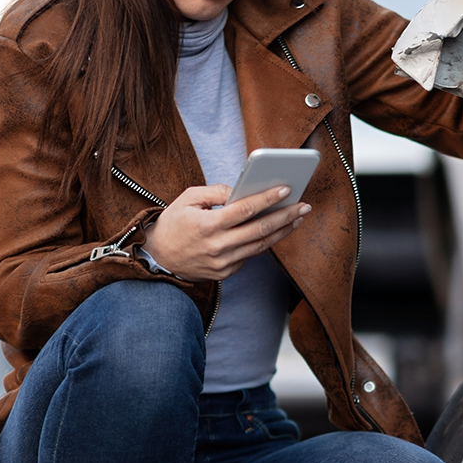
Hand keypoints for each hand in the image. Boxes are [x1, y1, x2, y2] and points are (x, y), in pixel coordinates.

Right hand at [143, 184, 308, 281]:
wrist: (158, 258)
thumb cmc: (174, 223)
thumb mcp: (188, 199)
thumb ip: (217, 192)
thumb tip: (243, 190)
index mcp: (207, 226)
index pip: (244, 210)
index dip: (267, 199)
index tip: (286, 189)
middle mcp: (217, 247)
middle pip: (260, 230)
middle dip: (285, 216)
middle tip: (304, 205)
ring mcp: (223, 263)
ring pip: (260, 246)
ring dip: (282, 231)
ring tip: (297, 217)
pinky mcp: (226, 272)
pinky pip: (250, 255)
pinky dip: (265, 242)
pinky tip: (277, 230)